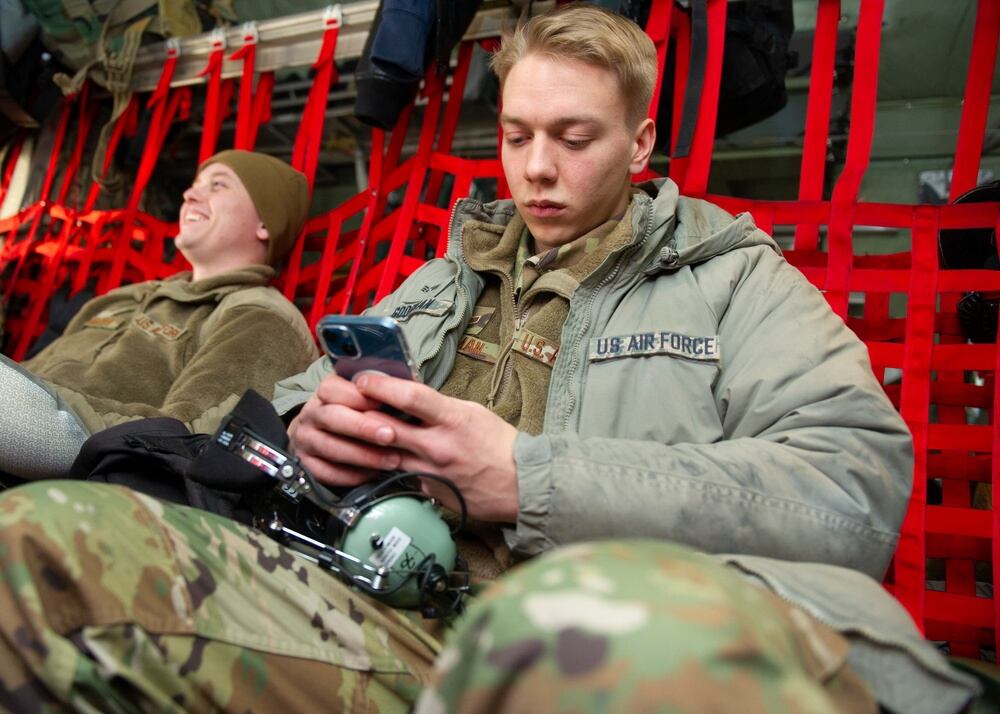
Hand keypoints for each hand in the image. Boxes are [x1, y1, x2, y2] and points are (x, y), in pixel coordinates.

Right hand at [287, 370, 402, 487]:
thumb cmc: (354, 413)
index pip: (334, 389)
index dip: (360, 397)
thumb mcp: (362, 396)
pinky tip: (374, 474)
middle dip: (363, 427)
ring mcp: (306, 440)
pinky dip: (352, 475)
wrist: (322, 436)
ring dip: (364, 455)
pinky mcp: (308, 465)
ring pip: (331, 448)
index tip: (384, 403)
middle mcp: (311, 415)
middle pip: (332, 417)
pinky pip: (327, 473)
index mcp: (325, 392)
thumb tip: (405, 388)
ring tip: (392, 460)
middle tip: (390, 435)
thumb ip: (377, 392)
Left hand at [352, 372, 519, 522]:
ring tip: (352, 429)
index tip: (363, 378)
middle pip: (385, 427)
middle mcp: (437, 446)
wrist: (520, 484)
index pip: (409, 396)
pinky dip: (386, 464)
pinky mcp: (426, 491)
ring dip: (366, 442)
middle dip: (360, 414)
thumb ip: (439, 407)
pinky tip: (376, 457)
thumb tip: (409, 398)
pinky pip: (398, 475)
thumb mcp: (472, 413)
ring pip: (384, 454)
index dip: (380, 385)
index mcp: (453, 419)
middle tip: (345, 403)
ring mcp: (429, 472)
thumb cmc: (499, 445)